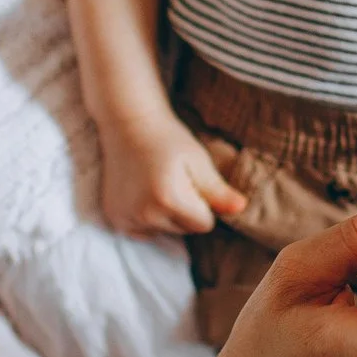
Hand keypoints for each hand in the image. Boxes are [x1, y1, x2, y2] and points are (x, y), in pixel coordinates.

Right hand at [100, 112, 245, 234]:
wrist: (128, 125)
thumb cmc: (168, 139)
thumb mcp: (198, 161)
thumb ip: (218, 190)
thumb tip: (241, 208)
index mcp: (168, 199)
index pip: (204, 224)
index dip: (204, 204)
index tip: (193, 181)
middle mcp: (144, 214)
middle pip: (184, 230)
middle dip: (186, 210)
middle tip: (174, 179)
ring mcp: (125, 218)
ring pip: (164, 231)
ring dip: (166, 215)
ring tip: (157, 183)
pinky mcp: (115, 218)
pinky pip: (144, 232)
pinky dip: (148, 218)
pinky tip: (144, 193)